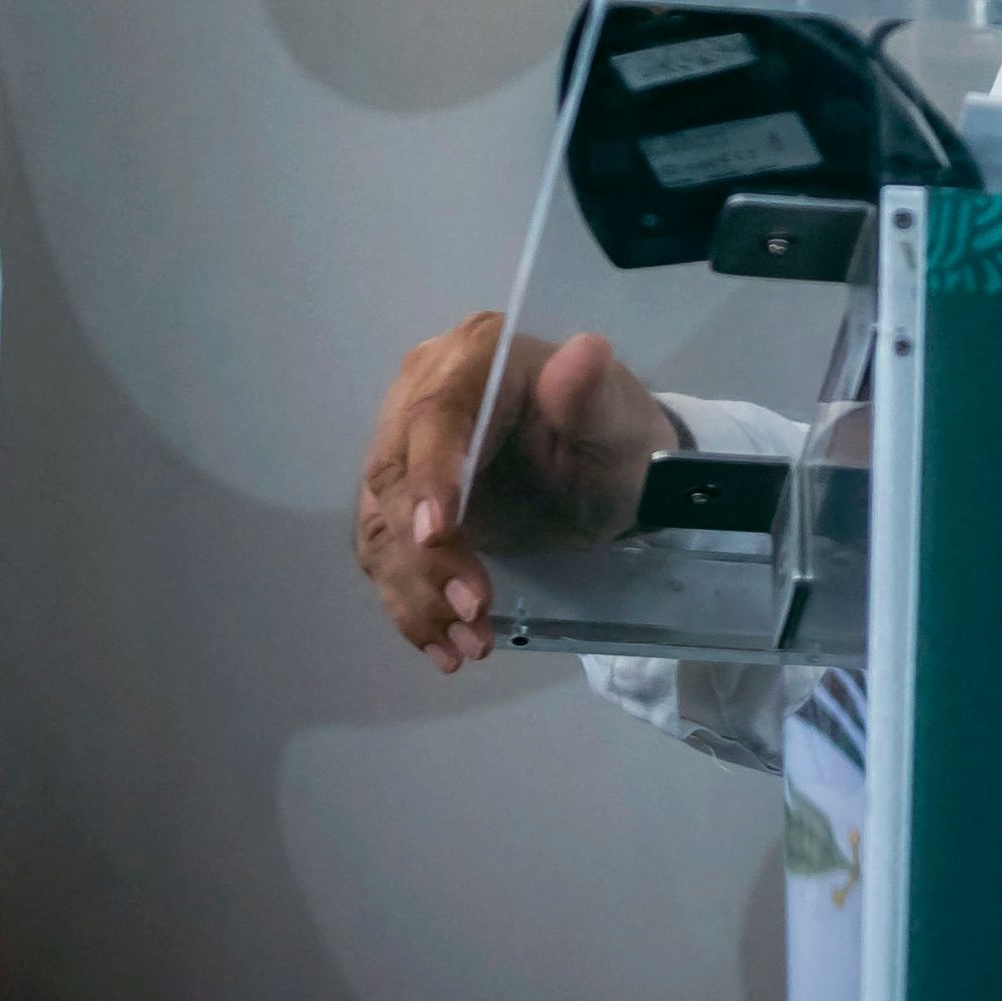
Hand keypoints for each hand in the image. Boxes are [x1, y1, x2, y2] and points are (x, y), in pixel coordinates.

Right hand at [354, 312, 674, 672]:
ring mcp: (402, 450)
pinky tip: (444, 648)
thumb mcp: (617, 423)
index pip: (437, 412)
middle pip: (395, 475)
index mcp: (476, 355)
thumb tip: (584, 352)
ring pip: (384, 526)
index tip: (438, 533)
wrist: (604, 476)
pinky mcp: (397, 504)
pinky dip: (410, 606)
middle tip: (472, 608)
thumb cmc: (614, 441)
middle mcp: (422, 391)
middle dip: (427, 554)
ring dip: (418, 592)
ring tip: (469, 643)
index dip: (431, 472)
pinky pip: (386, 557)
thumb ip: (591, 396)